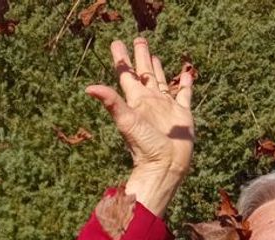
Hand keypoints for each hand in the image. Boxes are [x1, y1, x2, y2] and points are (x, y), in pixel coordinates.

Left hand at [87, 37, 194, 216]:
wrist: (165, 165)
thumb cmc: (145, 146)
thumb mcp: (126, 121)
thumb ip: (111, 103)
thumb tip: (88, 88)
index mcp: (137, 100)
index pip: (126, 74)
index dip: (122, 59)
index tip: (116, 43)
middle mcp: (150, 101)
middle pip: (144, 73)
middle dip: (141, 57)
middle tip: (138, 39)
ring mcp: (166, 107)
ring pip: (162, 81)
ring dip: (158, 68)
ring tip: (154, 55)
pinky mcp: (182, 113)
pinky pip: (184, 94)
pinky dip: (185, 84)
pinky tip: (186, 74)